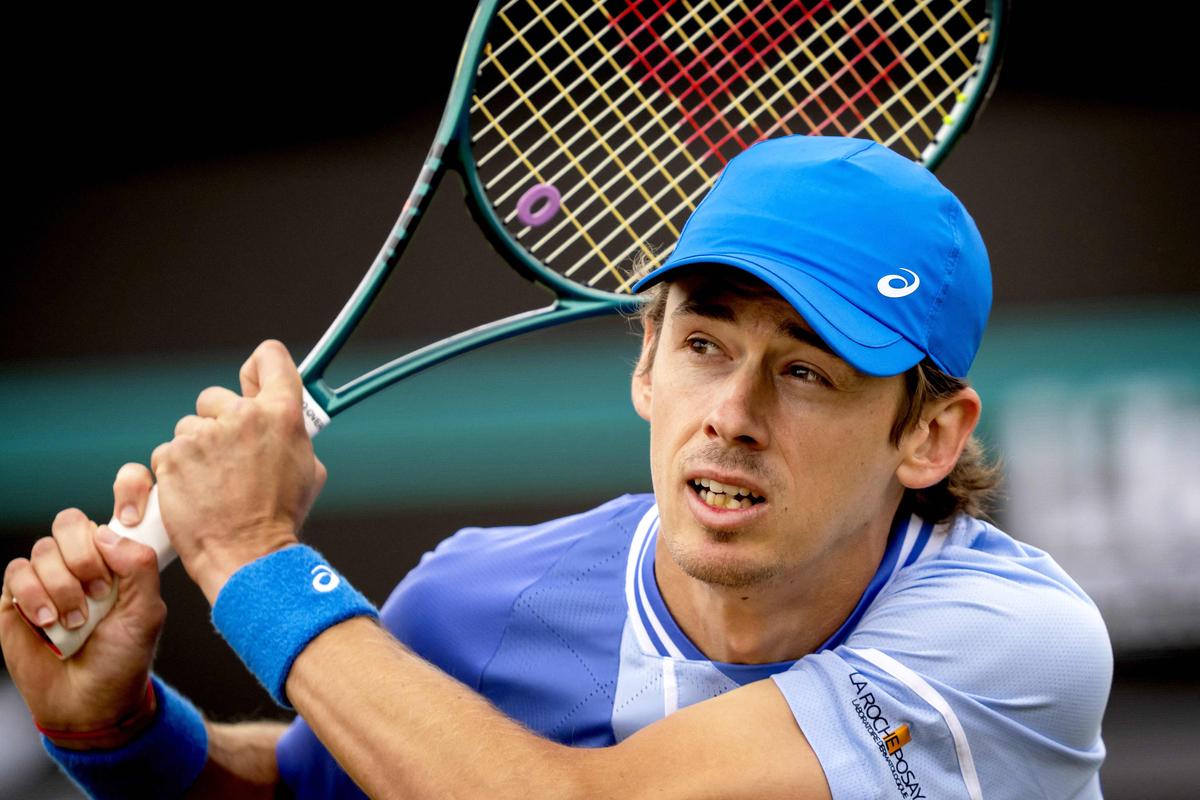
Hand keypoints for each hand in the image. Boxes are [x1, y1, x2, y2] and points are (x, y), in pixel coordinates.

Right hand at [0, 465, 166, 748]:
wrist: (91, 703)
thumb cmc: (124, 658)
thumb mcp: (147, 612)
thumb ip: (139, 567)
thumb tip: (109, 533)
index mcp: (119, 555)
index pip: (121, 497)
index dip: (126, 489)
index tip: (130, 517)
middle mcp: (82, 559)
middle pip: (70, 521)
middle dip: (84, 556)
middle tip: (98, 591)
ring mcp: (48, 576)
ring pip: (43, 550)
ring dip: (62, 588)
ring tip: (76, 621)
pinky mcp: (16, 597)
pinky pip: (16, 573)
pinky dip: (34, 597)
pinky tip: (49, 622)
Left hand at [152, 340, 326, 604]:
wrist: (247, 554)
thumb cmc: (279, 517)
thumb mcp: (308, 469)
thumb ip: (292, 435)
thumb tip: (283, 423)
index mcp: (282, 413)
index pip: (270, 357)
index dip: (260, 368)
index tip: (253, 381)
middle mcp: (243, 416)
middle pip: (218, 396)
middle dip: (219, 421)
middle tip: (230, 456)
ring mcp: (203, 435)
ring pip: (190, 427)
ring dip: (197, 450)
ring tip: (213, 483)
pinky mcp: (172, 456)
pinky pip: (169, 452)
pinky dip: (177, 471)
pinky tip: (194, 492)